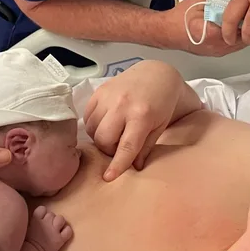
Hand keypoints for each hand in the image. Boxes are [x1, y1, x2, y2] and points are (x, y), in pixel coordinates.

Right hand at [84, 61, 192, 180]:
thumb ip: (145, 147)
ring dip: (101, 137)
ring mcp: (108, 96)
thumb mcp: (160, 126)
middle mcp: (122, 105)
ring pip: (92, 129)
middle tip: (120, 145)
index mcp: (141, 115)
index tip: (108, 177)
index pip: (126, 146)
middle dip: (109, 149)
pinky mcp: (99, 91)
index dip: (117, 164)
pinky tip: (106, 122)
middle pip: (103, 139)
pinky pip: (87, 116)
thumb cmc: (162, 103)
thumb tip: (134, 168)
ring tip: (114, 133)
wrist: (156, 73)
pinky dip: (94, 124)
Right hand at [161, 0, 245, 56]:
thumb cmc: (179, 19)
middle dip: (246, 27)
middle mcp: (216, 46)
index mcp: (213, 33)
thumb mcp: (201, 2)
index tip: (247, 10)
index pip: (240, 28)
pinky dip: (234, 38)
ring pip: (238, 45)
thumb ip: (219, 0)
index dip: (246, 18)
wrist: (167, 31)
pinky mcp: (214, 53)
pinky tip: (231, 29)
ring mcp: (215, 52)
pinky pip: (231, 47)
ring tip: (239, 22)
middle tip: (246, 16)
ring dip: (241, 34)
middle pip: (242, 39)